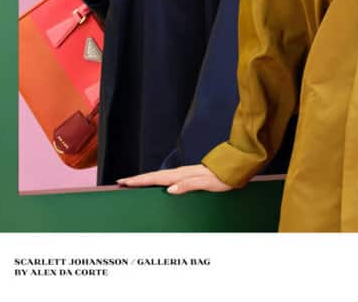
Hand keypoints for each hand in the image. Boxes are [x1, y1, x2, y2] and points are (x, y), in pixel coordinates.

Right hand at [116, 164, 232, 194]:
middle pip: (155, 176)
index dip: (139, 180)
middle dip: (138, 179)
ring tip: (134, 182)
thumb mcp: (207, 183)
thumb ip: (188, 185)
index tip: (124, 181)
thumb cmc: (223, 177)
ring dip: (147, 179)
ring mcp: (185, 173)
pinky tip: (158, 183)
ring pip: (161, 176)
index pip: (156, 178)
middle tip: (122, 181)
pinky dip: (158, 180)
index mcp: (182, 175)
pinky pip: (168, 178)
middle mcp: (182, 172)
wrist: (236, 168)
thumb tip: (170, 190)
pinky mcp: (190, 175)